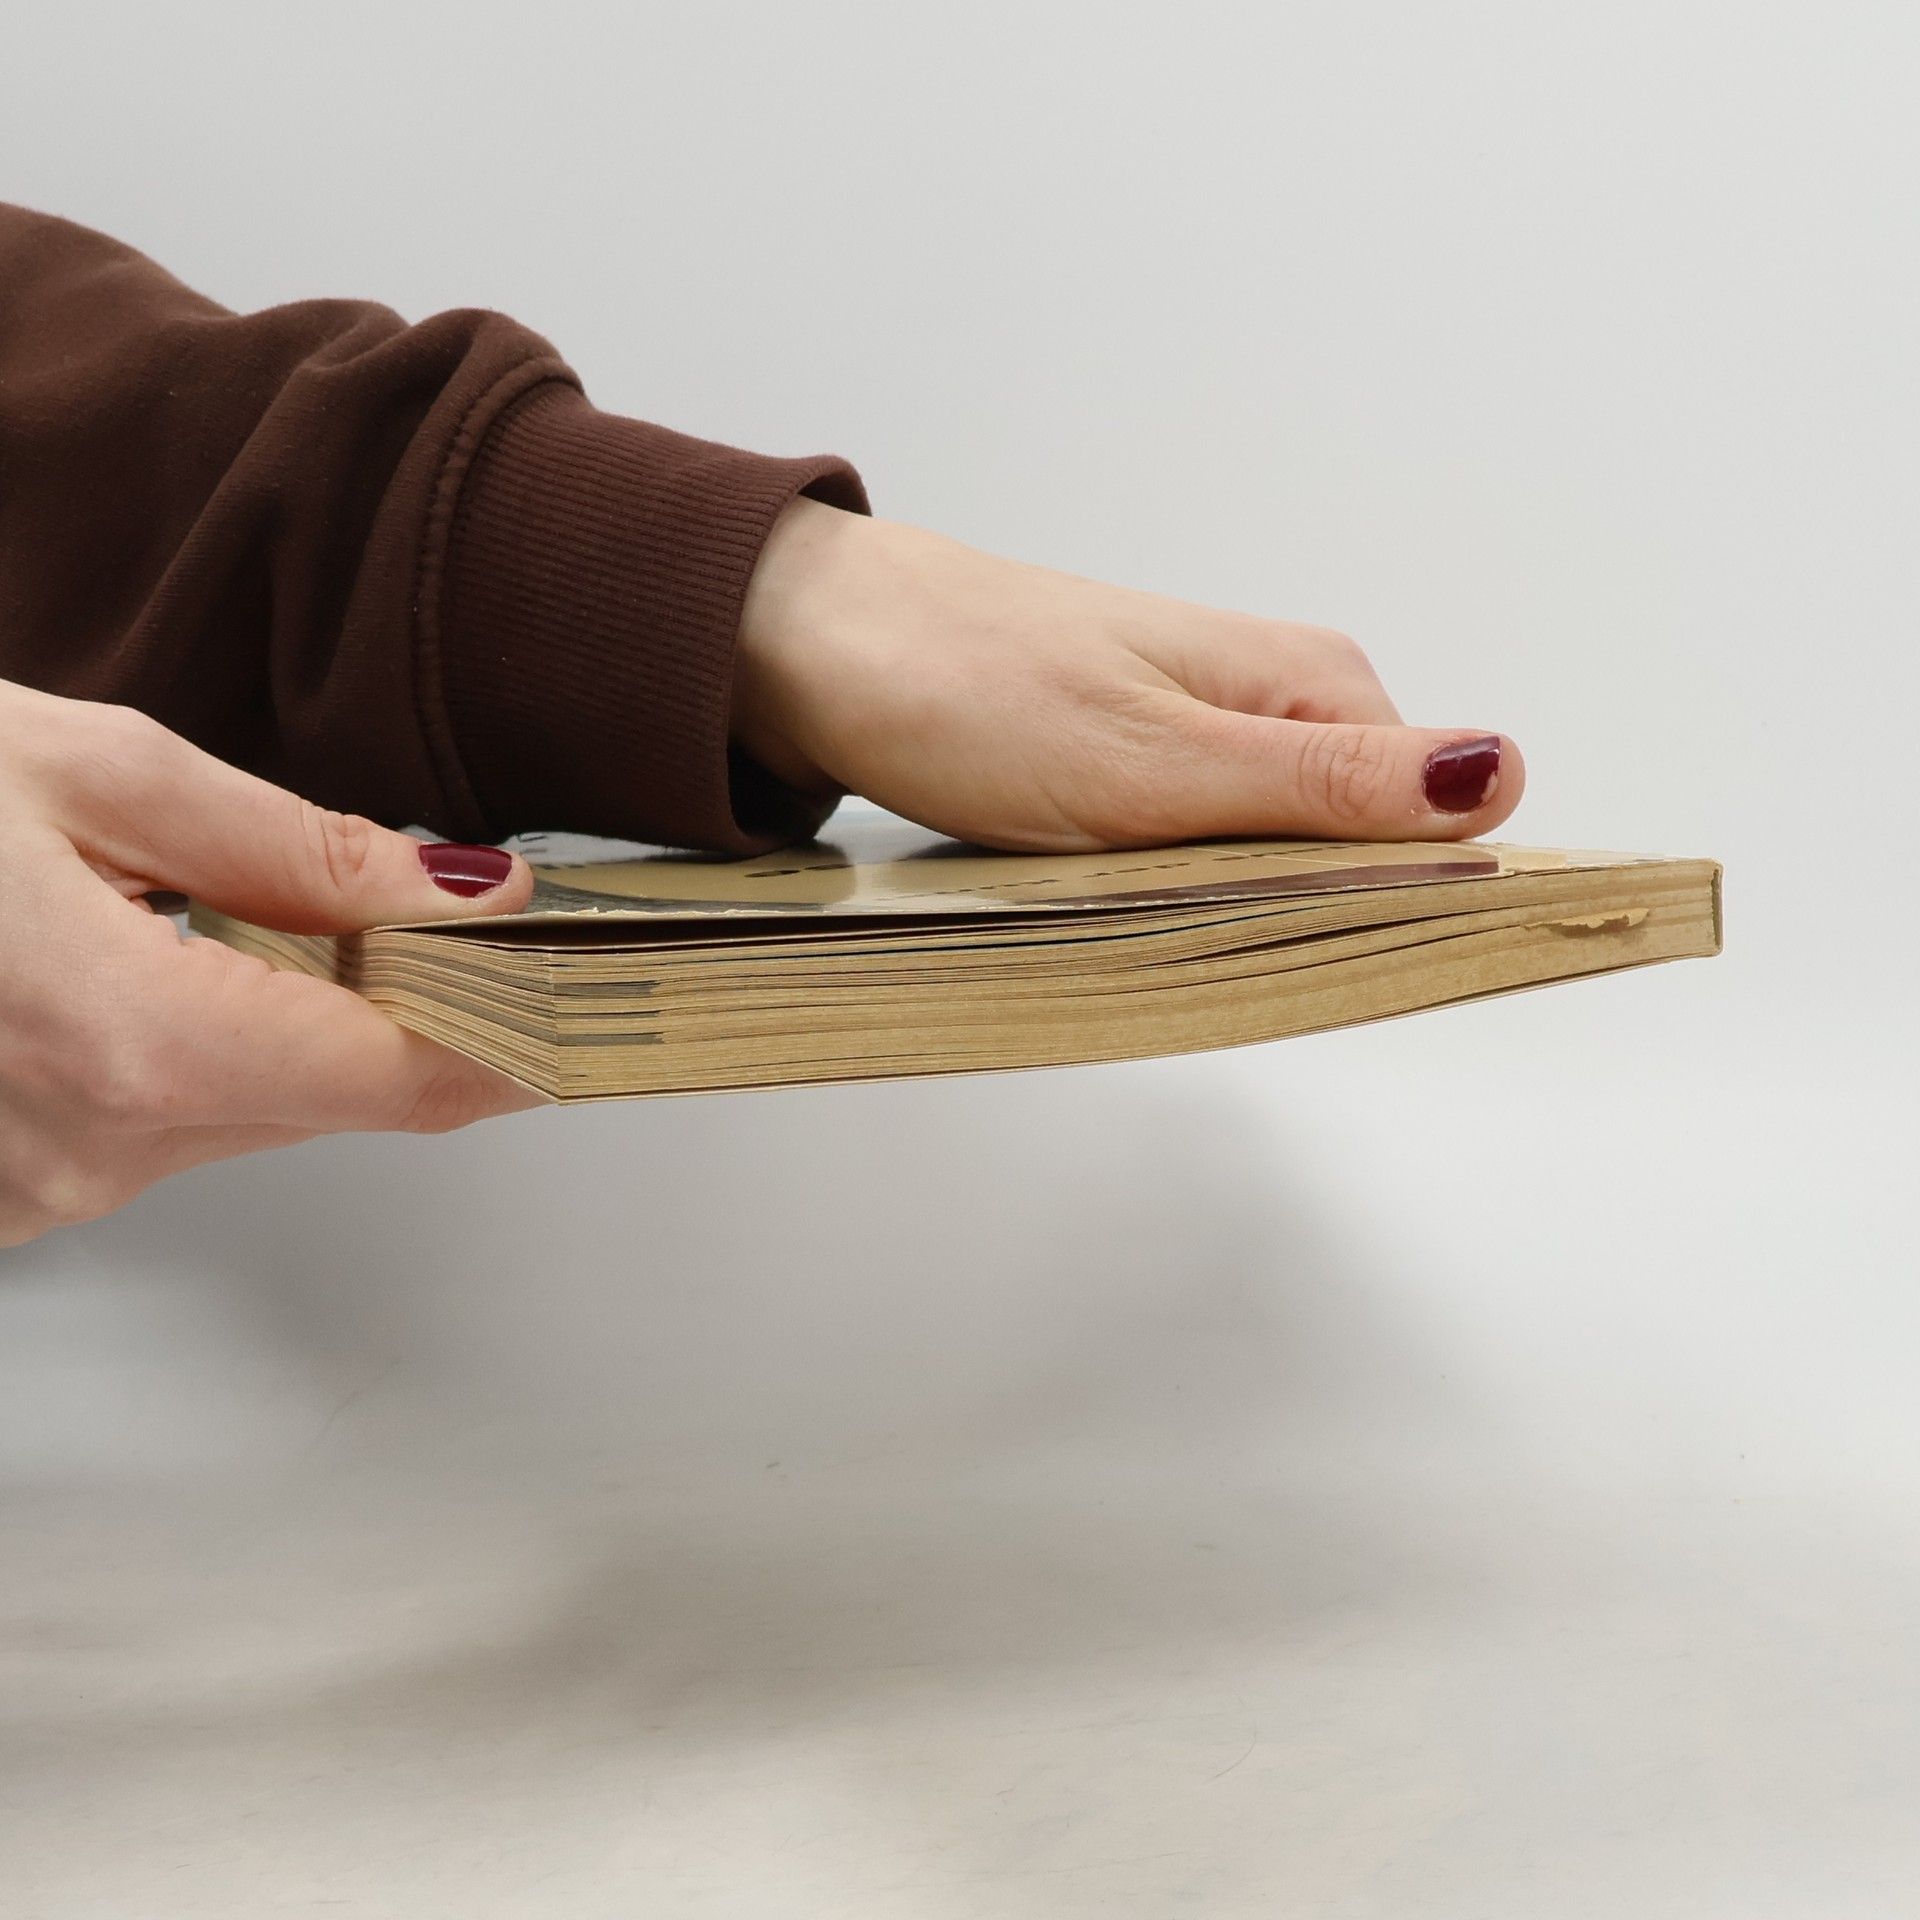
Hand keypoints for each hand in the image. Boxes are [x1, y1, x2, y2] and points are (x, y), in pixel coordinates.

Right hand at [0, 682, 539, 1245]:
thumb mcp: (86, 773)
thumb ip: (290, 845)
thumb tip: (455, 891)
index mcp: (134, 1043)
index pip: (403, 1079)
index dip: (512, 1041)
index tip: (579, 1000)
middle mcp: (96, 1147)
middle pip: (336, 1095)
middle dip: (395, 1009)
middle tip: (427, 918)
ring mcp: (44, 1186)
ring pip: (252, 1110)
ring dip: (280, 1026)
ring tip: (223, 913)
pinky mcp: (13, 1190)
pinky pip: (161, 1128)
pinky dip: (188, 1053)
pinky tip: (134, 965)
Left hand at [736, 502, 1524, 850]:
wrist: (820, 648)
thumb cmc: (973, 686)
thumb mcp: (1162, 759)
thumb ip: (1327, 782)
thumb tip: (1498, 775)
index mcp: (1311, 680)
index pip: (1430, 818)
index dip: (1395, 903)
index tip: (1317, 953)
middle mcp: (1270, 696)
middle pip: (1350, 846)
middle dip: (1293, 911)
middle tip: (1189, 924)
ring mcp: (1199, 728)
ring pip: (1265, 855)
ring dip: (1219, 903)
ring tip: (1136, 906)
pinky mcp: (1134, 759)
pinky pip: (1193, 846)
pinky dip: (1161, 885)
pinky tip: (1113, 897)